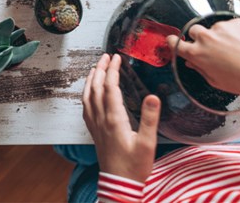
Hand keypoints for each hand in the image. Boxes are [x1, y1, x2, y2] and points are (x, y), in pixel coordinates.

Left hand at [83, 54, 160, 183]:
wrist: (119, 183)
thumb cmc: (134, 166)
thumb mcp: (148, 143)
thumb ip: (150, 119)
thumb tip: (153, 96)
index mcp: (114, 119)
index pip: (110, 87)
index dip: (113, 70)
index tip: (117, 57)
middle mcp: (101, 119)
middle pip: (97, 88)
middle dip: (100, 69)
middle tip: (106, 56)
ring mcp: (95, 125)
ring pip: (88, 96)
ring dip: (91, 80)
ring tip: (96, 68)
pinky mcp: (94, 131)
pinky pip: (86, 107)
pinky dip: (87, 94)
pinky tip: (90, 92)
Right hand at [167, 18, 239, 96]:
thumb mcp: (216, 81)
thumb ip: (200, 69)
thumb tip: (191, 61)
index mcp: (197, 54)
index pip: (175, 43)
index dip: (173, 42)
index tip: (174, 41)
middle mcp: (206, 38)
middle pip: (194, 31)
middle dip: (199, 37)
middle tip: (212, 46)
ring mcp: (221, 28)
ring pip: (214, 28)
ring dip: (220, 35)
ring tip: (235, 48)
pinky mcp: (235, 22)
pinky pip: (230, 25)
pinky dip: (234, 32)